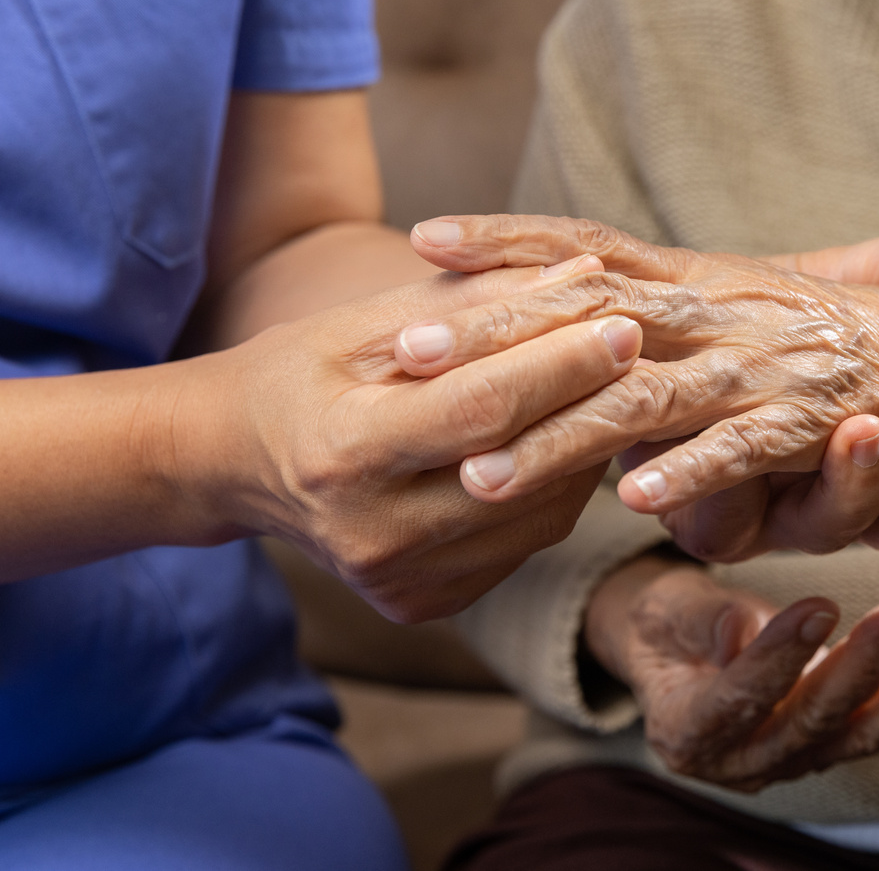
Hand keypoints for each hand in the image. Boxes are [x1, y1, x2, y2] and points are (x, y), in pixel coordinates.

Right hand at [174, 255, 639, 622]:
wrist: (235, 463)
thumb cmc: (302, 372)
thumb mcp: (369, 322)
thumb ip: (477, 303)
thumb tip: (586, 275)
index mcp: (344, 453)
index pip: (481, 408)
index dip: (561, 365)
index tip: (623, 319)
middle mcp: (372, 534)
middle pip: (520, 467)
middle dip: (591, 401)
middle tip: (643, 346)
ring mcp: (400, 581)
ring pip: (538, 515)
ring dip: (585, 447)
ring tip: (608, 387)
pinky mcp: (424, 603)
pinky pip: (523, 543)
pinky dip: (555, 489)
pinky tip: (564, 440)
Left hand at [407, 215, 878, 544]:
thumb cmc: (845, 340)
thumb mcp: (749, 308)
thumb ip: (674, 306)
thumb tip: (578, 299)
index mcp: (700, 279)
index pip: (588, 249)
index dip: (509, 240)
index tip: (423, 237)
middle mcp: (722, 310)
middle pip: (589, 315)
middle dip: (496, 333)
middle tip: (406, 353)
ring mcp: (765, 362)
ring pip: (645, 396)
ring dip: (561, 434)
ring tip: (481, 470)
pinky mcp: (815, 419)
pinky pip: (745, 448)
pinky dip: (697, 472)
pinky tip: (636, 501)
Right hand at [583, 554, 878, 791]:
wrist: (676, 652)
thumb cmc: (665, 624)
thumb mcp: (665, 611)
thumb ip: (703, 621)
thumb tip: (742, 631)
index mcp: (685, 733)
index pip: (737, 700)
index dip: (779, 657)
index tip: (821, 606)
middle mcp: (738, 762)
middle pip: (807, 722)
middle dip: (862, 668)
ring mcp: (786, 762)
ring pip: (854, 734)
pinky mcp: (822, 749)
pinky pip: (872, 728)